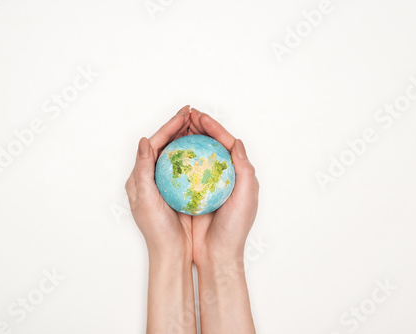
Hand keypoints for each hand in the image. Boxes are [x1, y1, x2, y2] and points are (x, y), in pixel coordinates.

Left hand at [125, 106, 196, 332]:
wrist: (170, 252)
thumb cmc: (156, 228)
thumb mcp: (145, 198)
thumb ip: (142, 169)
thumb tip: (143, 140)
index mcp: (140, 175)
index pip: (155, 143)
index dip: (169, 126)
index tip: (185, 114)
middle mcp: (152, 176)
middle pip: (166, 144)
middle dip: (180, 127)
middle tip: (194, 114)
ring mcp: (167, 183)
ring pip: (178, 153)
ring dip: (188, 138)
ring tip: (201, 125)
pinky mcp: (179, 191)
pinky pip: (187, 167)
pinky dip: (196, 155)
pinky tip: (207, 150)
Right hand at [189, 109, 258, 266]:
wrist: (217, 255)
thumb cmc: (235, 228)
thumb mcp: (246, 197)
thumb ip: (243, 169)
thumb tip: (236, 142)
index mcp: (238, 173)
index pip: (226, 143)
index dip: (213, 127)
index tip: (199, 117)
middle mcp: (222, 176)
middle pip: (210, 145)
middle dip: (198, 128)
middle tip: (186, 116)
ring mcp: (206, 184)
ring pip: (196, 155)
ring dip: (187, 140)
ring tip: (176, 128)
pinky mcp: (192, 193)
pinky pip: (184, 172)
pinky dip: (178, 159)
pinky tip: (169, 153)